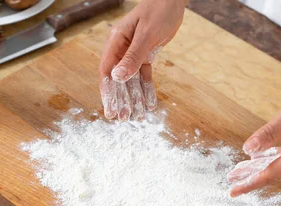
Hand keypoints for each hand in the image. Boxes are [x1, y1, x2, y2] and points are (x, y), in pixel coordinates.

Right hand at [99, 0, 185, 120]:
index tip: (110, 109)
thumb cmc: (158, 11)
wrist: (173, 0)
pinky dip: (147, 89)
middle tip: (122, 118)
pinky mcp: (146, 54)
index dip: (108, 92)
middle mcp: (122, 49)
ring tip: (138, 116)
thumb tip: (117, 78)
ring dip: (135, 98)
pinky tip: (150, 103)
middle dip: (121, 99)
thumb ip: (132, 57)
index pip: (107, 71)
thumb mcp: (146, 36)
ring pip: (132, 80)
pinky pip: (144, 75)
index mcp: (116, 42)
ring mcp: (134, 52)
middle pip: (118, 79)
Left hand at [228, 76, 280, 196]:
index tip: (233, 191)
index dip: (251, 182)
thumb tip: (248, 149)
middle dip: (252, 178)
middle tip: (230, 183)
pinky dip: (273, 160)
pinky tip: (261, 158)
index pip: (272, 173)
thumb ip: (272, 131)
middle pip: (275, 173)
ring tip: (240, 172)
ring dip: (261, 169)